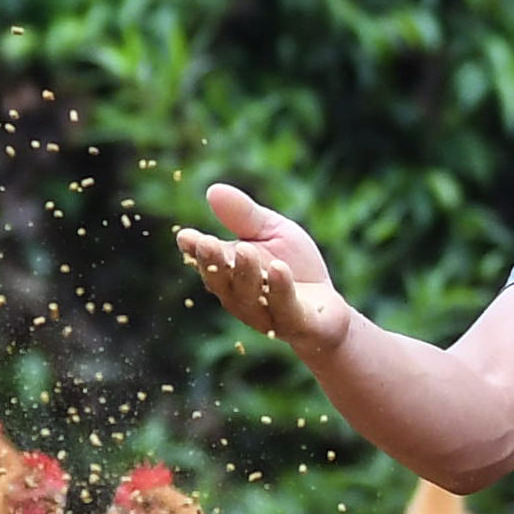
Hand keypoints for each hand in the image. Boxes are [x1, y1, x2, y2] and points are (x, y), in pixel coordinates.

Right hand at [173, 184, 356, 363]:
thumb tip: (213, 190)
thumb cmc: (295, 266)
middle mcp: (240, 297)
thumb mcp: (272, 232)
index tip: (185, 236)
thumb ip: (244, 216)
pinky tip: (279, 268)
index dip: (196, 250)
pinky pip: (284, 307)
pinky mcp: (295, 323)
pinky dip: (281, 288)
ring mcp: (265, 314)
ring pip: (249, 296)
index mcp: (229, 273)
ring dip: (246, 273)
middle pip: (222, 281)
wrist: (328, 309)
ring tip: (244, 250)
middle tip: (207, 243)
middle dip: (213, 263)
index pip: (207, 261)